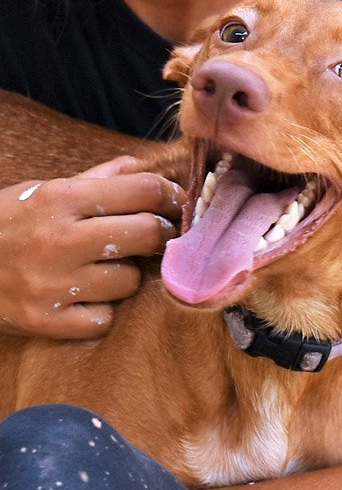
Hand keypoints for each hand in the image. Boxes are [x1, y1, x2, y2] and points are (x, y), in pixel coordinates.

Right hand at [0, 156, 184, 338]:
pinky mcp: (46, 321)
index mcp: (61, 198)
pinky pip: (103, 319)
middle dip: (158, 235)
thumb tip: (140, 168)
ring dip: (124, 277)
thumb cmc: (3, 224)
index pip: (143, 191)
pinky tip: (81, 300)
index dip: (170, 197)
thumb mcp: (40, 191)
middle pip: (146, 235)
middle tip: (151, 237)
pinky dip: (99, 311)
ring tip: (100, 271)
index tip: (176, 205)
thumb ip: (94, 180)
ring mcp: (54, 284)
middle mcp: (60, 239)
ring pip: (128, 282)